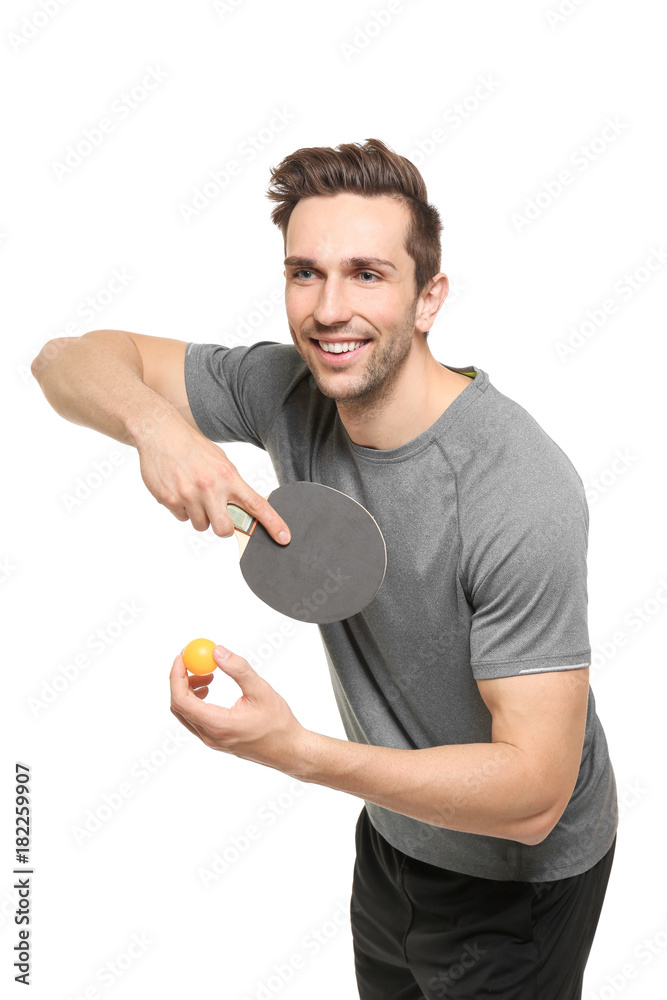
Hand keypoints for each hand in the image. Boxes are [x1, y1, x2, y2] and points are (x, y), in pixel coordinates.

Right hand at [137, 419, 290, 543]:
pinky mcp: (169, 499)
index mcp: (228, 477)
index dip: (272, 524)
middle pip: (224, 529)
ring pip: (201, 525)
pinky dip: (182, 509)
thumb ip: (232, 485)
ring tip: (193, 494)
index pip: (256, 504)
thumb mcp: (220, 462)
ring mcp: (189, 495)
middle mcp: (210, 487)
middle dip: (222, 528)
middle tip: (217, 514)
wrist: (161, 433)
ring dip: (200, 516)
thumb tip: (243, 508)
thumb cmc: (193, 447)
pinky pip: (182, 518)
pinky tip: (179, 490)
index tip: (284, 538)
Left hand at [169, 645, 307, 774]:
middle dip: (181, 680)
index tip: (181, 657)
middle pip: (179, 706)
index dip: (176, 677)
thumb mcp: (261, 690)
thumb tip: (216, 651)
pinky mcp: (215, 739)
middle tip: (192, 661)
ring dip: (189, 690)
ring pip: (186, 713)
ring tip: (209, 675)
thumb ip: (238, 669)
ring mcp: (211, 740)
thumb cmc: (278, 723)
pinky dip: (196, 700)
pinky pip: (195, 718)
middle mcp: (210, 736)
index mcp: (218, 725)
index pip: (181, 701)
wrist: (288, 749)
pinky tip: (210, 689)